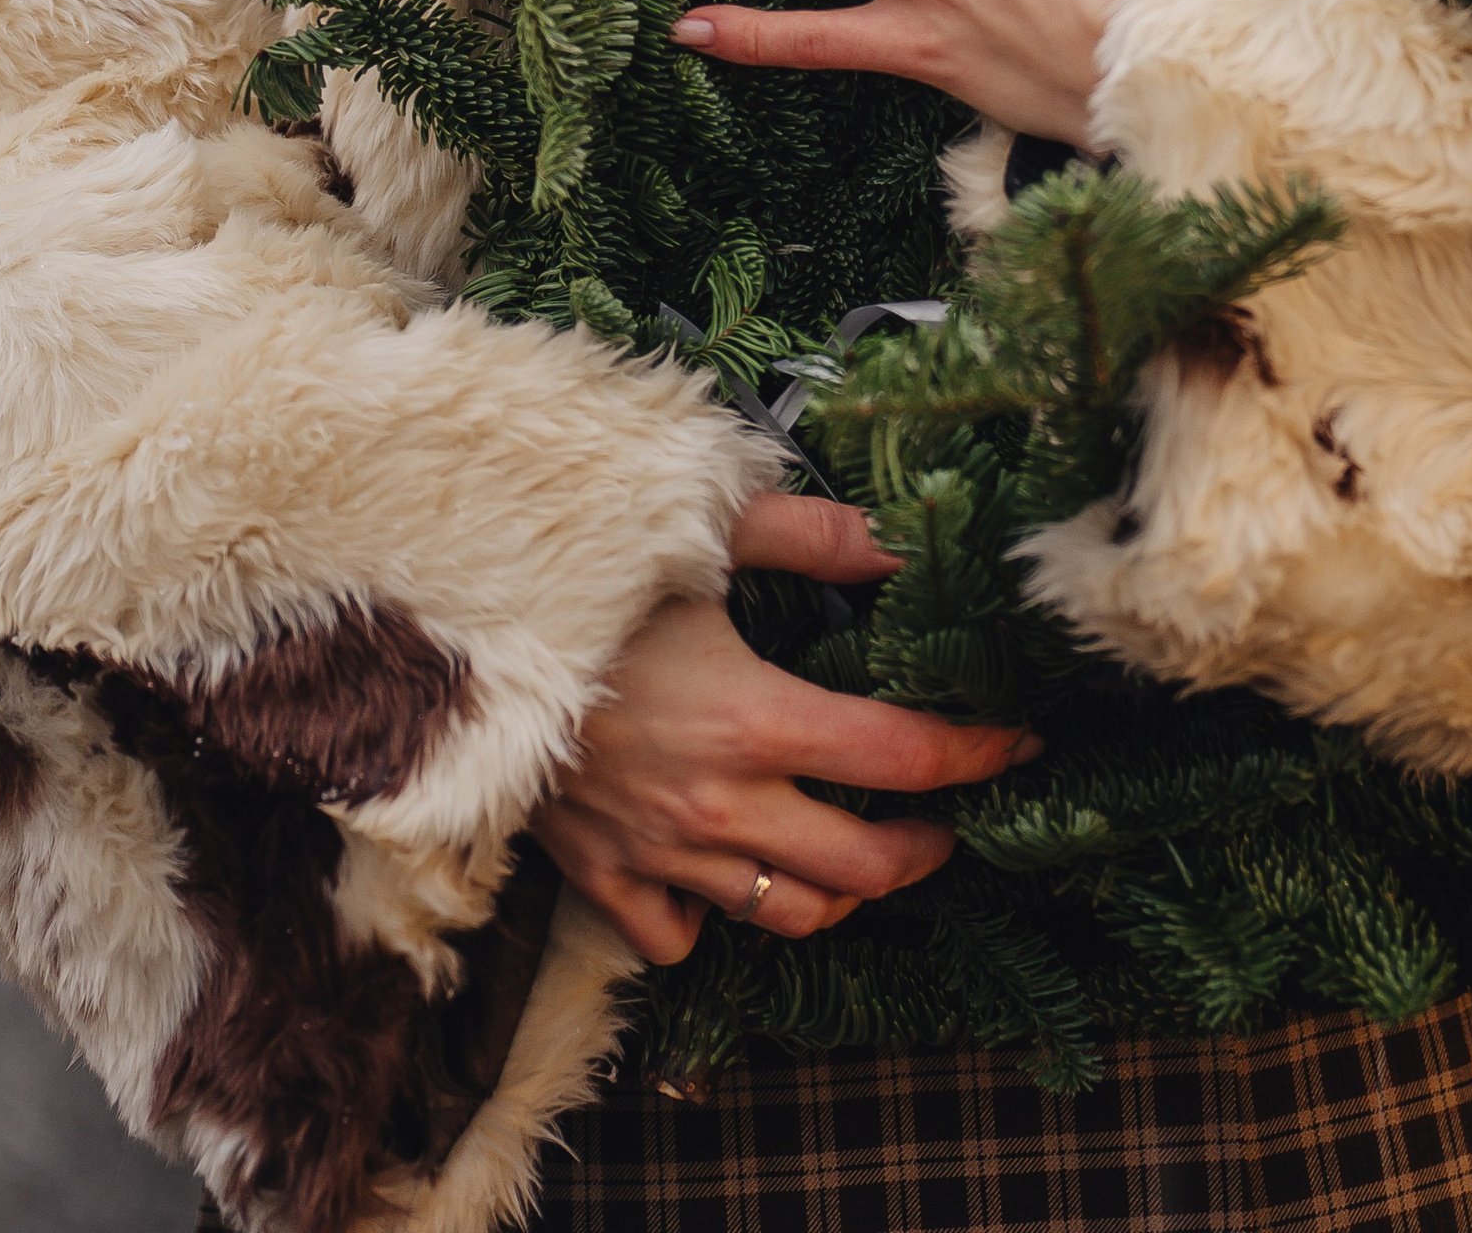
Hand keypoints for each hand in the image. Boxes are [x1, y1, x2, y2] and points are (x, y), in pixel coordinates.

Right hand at [532, 490, 1037, 965]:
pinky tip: (734, 873)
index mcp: (756, 719)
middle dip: (924, 847)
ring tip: (864, 856)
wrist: (452, 640)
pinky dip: (718, 917)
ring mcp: (660, 853)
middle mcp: (719, 805)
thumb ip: (813, 535)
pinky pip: (681, 936)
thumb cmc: (581, 580)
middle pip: (861, 868)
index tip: (1019, 741)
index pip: (902, 759)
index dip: (977, 753)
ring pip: (785, 913)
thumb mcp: (701, 534)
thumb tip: (900, 539)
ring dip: (841, 893)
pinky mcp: (602, 876)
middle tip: (947, 818)